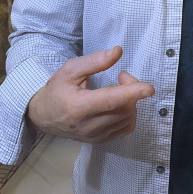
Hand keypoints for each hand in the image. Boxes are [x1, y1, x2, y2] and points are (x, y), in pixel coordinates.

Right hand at [27, 46, 153, 143]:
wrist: (43, 115)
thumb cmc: (57, 89)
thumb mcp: (70, 70)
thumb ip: (95, 61)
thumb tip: (117, 52)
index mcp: (78, 107)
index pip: (110, 100)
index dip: (131, 93)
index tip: (148, 89)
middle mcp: (88, 126)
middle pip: (123, 108)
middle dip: (131, 88)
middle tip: (122, 76)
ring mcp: (94, 136)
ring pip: (127, 118)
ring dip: (130, 101)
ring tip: (118, 88)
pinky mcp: (100, 141)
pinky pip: (126, 128)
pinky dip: (129, 113)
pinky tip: (119, 104)